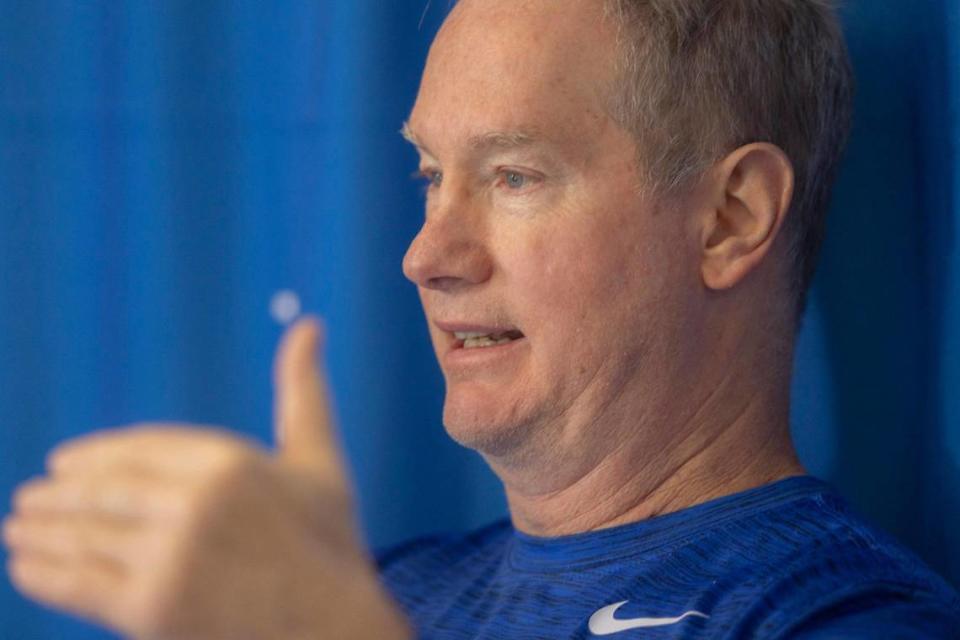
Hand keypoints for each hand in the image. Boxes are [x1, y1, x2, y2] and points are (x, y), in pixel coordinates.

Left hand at [2, 318, 411, 639]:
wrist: (335, 629)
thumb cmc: (329, 542)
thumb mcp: (320, 459)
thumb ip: (303, 391)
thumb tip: (310, 323)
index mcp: (229, 462)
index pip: (140, 449)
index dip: (95, 457)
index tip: (62, 465)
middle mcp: (193, 504)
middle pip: (104, 492)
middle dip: (58, 497)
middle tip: (29, 499)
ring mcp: (168, 558)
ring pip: (85, 536)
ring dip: (41, 533)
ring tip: (16, 530)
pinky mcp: (151, 609)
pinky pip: (81, 584)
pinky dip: (45, 576)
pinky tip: (25, 568)